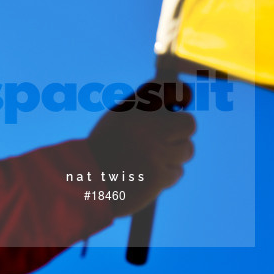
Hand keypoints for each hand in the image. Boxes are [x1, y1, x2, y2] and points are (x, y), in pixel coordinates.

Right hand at [87, 80, 194, 217]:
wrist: (85, 182)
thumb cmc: (102, 149)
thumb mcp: (117, 118)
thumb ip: (144, 105)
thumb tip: (176, 96)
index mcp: (134, 109)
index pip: (170, 90)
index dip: (178, 94)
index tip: (180, 98)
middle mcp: (147, 127)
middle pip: (188, 123)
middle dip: (182, 131)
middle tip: (171, 137)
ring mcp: (155, 153)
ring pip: (186, 150)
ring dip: (174, 156)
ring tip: (152, 160)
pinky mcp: (158, 176)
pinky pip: (177, 172)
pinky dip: (166, 176)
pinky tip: (148, 176)